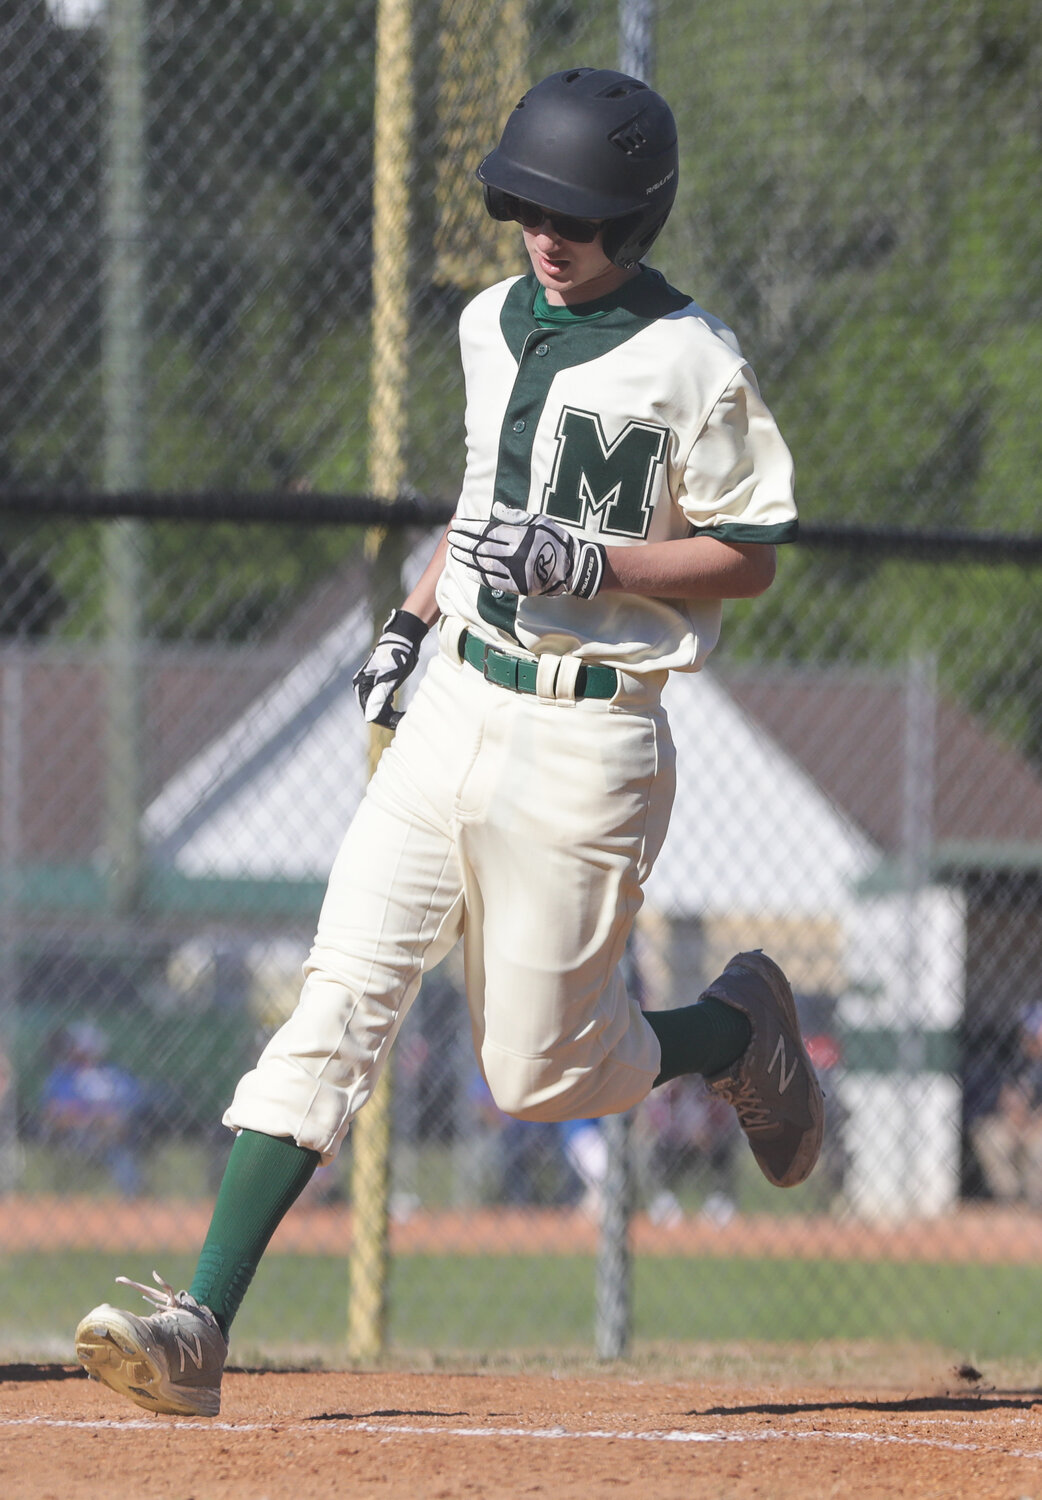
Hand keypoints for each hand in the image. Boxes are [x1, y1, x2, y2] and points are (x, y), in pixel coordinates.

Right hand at [352, 609, 427, 727]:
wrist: (404, 639)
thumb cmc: (396, 656)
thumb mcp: (389, 677)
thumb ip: (379, 697)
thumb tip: (370, 717)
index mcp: (361, 685)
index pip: (369, 711)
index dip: (383, 719)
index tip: (399, 721)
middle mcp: (363, 686)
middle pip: (372, 710)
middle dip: (387, 717)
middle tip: (403, 718)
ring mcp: (371, 686)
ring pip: (377, 707)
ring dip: (389, 713)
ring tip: (403, 714)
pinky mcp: (380, 684)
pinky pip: (382, 701)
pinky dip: (390, 707)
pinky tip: (396, 706)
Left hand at [448, 501, 604, 599]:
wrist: (573, 567)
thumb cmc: (556, 539)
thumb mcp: (540, 521)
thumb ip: (515, 516)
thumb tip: (494, 508)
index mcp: (519, 535)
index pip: (486, 531)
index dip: (468, 528)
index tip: (456, 525)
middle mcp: (515, 554)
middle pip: (481, 548)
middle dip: (463, 542)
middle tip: (451, 538)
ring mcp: (516, 572)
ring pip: (483, 565)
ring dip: (466, 559)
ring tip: (455, 553)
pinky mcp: (518, 586)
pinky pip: (493, 582)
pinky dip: (478, 576)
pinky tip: (468, 571)